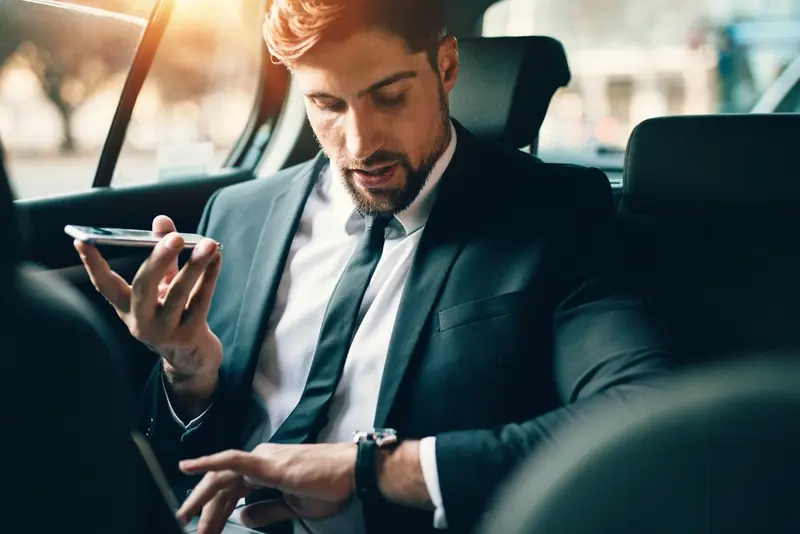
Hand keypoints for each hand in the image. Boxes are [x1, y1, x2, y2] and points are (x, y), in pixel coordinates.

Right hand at [75, 215, 222, 394]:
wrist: (192, 358)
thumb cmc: (174, 312)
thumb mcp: (164, 284)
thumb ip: (162, 253)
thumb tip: (161, 219)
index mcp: (126, 307)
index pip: (104, 284)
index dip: (92, 264)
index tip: (82, 240)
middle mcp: (140, 321)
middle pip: (144, 287)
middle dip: (159, 259)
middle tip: (176, 237)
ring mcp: (164, 331)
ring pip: (179, 294)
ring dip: (195, 266)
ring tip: (209, 243)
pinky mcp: (188, 336)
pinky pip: (201, 301)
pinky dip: (210, 277)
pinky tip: (217, 257)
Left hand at [176, 443, 356, 533]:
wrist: (352, 473)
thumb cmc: (330, 487)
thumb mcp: (293, 507)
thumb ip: (267, 511)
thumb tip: (243, 518)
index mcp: (264, 471)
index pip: (230, 492)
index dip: (214, 513)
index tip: (203, 532)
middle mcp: (259, 460)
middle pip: (221, 487)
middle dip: (203, 511)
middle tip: (191, 531)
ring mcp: (262, 459)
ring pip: (220, 477)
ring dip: (200, 499)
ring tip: (184, 517)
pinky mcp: (267, 463)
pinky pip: (232, 461)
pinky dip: (209, 462)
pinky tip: (189, 467)